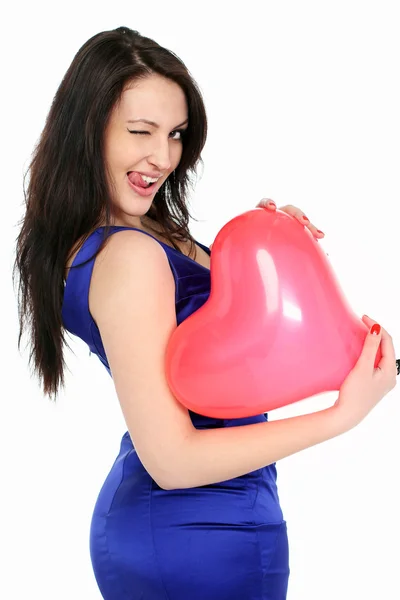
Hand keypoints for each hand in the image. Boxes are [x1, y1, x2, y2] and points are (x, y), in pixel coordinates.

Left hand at [209, 198, 324, 250]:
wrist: (249, 254)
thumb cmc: (237, 247)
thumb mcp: (229, 244)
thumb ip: (221, 243)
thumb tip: (209, 247)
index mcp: (258, 216)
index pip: (263, 204)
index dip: (269, 203)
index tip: (272, 208)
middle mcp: (275, 219)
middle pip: (288, 210)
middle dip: (297, 214)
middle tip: (304, 223)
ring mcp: (287, 229)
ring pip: (301, 225)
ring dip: (311, 228)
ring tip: (320, 237)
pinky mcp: (295, 241)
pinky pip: (305, 242)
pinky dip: (313, 248)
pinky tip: (323, 257)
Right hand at [334, 315, 396, 431]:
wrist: (346, 415)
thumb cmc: (354, 394)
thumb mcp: (363, 368)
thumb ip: (370, 347)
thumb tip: (376, 329)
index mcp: (390, 372)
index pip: (388, 342)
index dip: (377, 328)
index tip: (364, 318)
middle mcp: (390, 377)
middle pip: (386, 348)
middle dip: (376, 334)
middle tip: (363, 323)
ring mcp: (382, 381)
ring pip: (380, 356)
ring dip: (372, 344)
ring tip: (361, 333)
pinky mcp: (373, 384)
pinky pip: (374, 363)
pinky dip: (368, 353)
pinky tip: (360, 351)